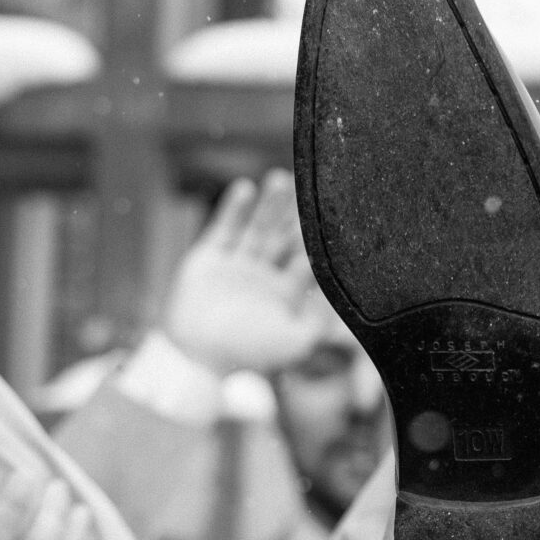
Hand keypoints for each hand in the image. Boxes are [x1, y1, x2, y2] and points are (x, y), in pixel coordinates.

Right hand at [161, 172, 330, 376]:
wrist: (196, 360)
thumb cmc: (247, 355)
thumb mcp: (296, 344)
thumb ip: (322, 322)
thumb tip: (342, 300)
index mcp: (285, 296)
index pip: (307, 260)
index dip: (317, 240)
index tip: (330, 216)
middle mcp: (263, 278)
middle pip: (284, 238)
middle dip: (294, 215)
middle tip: (309, 188)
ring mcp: (236, 267)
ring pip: (257, 228)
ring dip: (269, 205)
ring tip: (280, 179)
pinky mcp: (208, 259)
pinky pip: (224, 228)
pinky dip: (234, 209)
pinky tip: (246, 188)